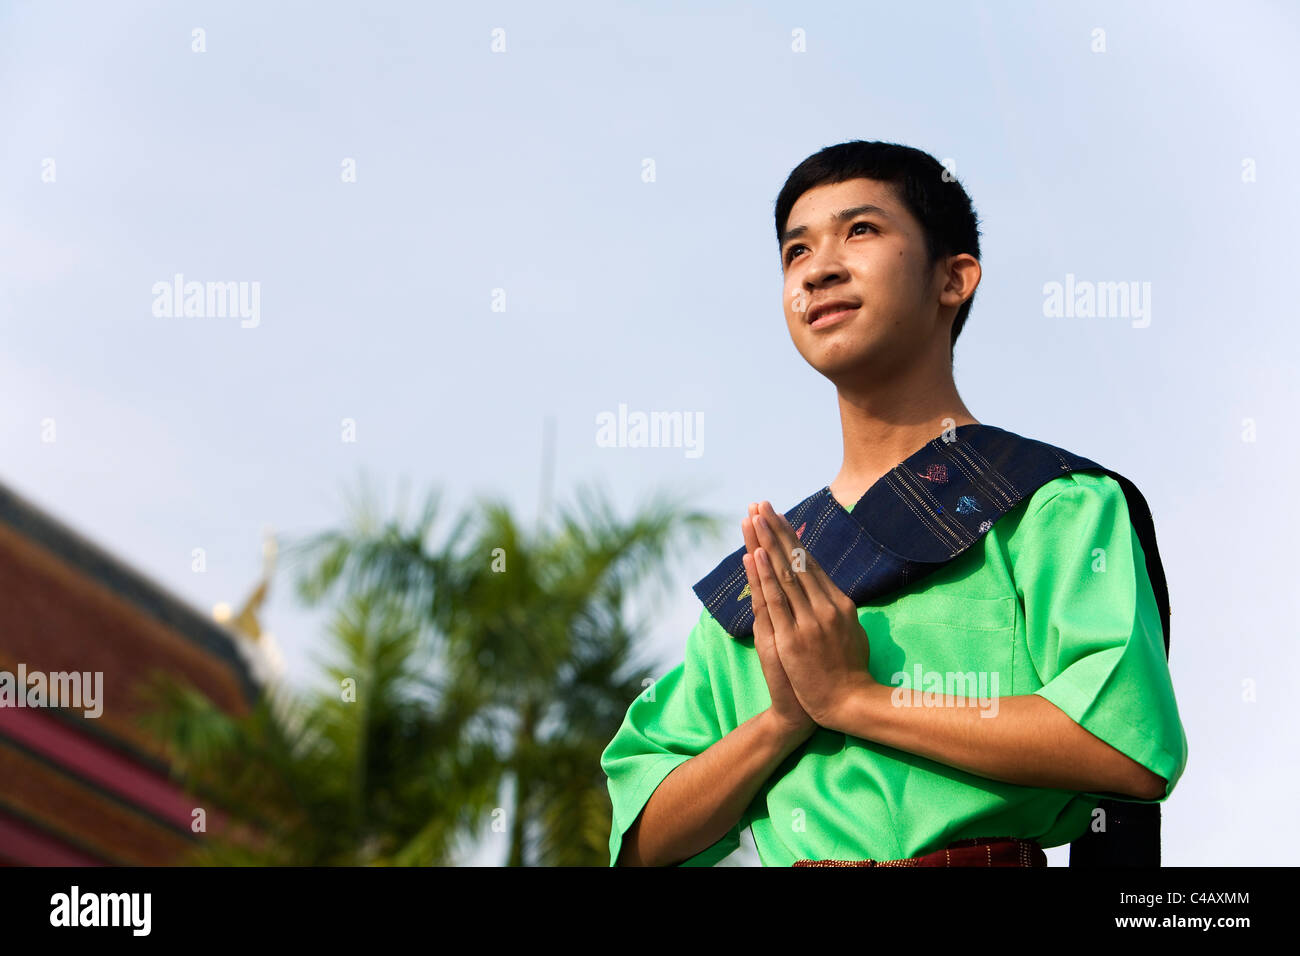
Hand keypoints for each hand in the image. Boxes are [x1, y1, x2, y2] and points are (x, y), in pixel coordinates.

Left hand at [748, 499, 876, 729]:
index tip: (777, 516)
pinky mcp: (793, 639)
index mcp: (839, 602)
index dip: (791, 538)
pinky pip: (776, 601)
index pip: (809, 562)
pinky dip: (765, 577)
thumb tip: (833, 591)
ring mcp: (809, 621)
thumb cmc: (850, 670)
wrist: (850, 704)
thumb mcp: (853, 631)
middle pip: (795, 560)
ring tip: (754, 517)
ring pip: (784, 574)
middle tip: (761, 504)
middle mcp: (825, 606)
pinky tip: (756, 555)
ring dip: (767, 543)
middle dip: (776, 530)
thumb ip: (841, 609)